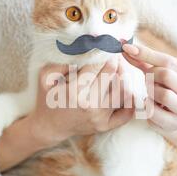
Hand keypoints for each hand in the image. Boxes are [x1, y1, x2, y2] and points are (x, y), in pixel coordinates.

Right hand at [0, 57, 133, 170]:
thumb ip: (60, 63)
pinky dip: (131, 102)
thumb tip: (82, 53)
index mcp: (74, 91)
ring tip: (120, 71)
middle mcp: (89, 104)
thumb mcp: (45, 77)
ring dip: (124, 78)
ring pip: (123, 91)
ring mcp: (99, 117)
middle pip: (112, 75)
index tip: (107, 47)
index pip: (96, 65)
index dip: (103, 53)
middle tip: (116, 56)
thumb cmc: (47, 99)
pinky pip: (127, 113)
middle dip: (116, 62)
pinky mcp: (105, 126)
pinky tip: (127, 90)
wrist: (49, 127)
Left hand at [122, 43, 176, 133]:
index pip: (169, 61)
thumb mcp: (159, 74)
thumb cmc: (165, 91)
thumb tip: (125, 46)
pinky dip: (146, 106)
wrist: (175, 120)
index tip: (126, 48)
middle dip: (151, 76)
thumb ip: (144, 60)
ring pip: (163, 94)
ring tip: (150, 93)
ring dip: (149, 91)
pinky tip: (147, 104)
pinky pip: (153, 112)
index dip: (145, 53)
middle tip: (147, 80)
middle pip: (167, 75)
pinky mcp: (175, 125)